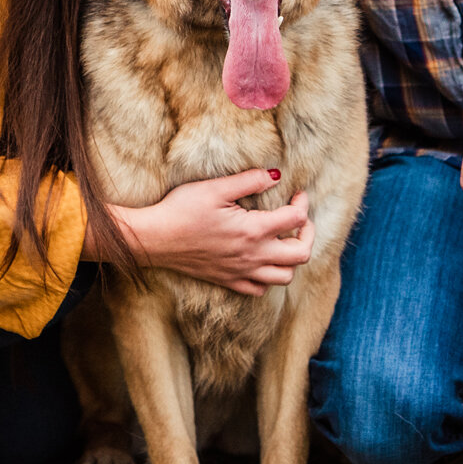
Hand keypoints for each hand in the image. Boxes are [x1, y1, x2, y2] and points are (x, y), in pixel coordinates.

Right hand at [106, 169, 311, 294]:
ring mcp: (241, 272)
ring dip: (292, 259)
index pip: (295, 219)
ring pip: (285, 276)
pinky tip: (261, 260)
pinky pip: (260, 289)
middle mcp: (253, 256)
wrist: (154, 239)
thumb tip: (276, 174)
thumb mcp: (215, 188)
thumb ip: (249, 181)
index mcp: (252, 231)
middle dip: (308, 234)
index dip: (302, 203)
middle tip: (299, 218)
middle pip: (301, 254)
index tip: (296, 192)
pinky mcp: (228, 281)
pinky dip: (269, 277)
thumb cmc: (182, 209)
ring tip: (284, 240)